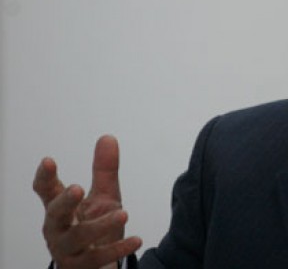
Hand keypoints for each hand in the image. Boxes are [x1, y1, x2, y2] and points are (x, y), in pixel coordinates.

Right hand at [33, 135, 141, 268]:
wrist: (97, 264)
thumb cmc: (95, 227)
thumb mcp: (103, 197)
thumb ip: (104, 170)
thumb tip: (108, 137)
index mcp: (60, 208)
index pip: (46, 191)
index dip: (45, 177)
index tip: (48, 160)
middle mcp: (58, 228)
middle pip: (55, 214)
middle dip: (65, 201)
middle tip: (77, 188)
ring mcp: (68, 249)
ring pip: (78, 237)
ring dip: (100, 225)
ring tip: (123, 213)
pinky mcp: (82, 266)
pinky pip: (99, 258)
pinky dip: (118, 248)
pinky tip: (136, 239)